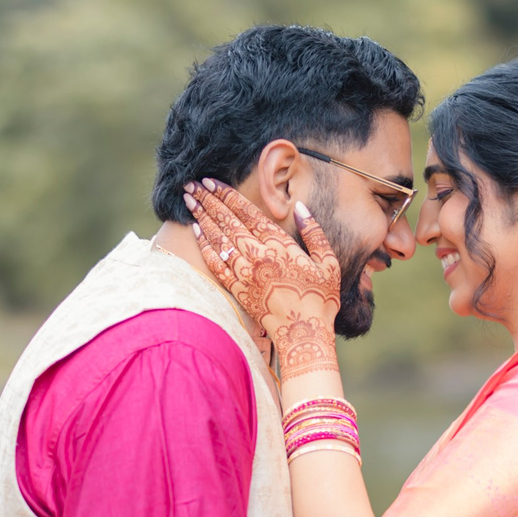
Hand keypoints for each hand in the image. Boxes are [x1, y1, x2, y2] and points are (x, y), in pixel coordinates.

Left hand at [184, 180, 340, 378]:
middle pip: (227, 222)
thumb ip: (314, 232)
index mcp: (280, 246)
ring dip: (202, 218)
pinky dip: (204, 246)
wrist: (304, 334)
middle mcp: (258, 257)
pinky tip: (196, 232)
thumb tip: (301, 207)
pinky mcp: (238, 290)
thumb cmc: (320, 299)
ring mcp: (245, 275)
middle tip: (192, 184)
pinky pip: (216, 264)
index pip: (247, 213)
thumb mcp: (328, 263)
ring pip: (218, 240)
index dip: (227, 195)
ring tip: (189, 201)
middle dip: (208, 201)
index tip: (212, 181)